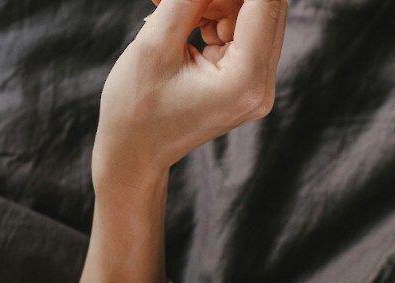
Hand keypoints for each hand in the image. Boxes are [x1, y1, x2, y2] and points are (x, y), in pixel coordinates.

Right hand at [93, 0, 286, 193]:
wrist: (130, 155)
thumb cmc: (134, 109)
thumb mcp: (155, 46)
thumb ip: (187, 0)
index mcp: (245, 81)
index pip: (263, 3)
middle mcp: (261, 86)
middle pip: (260, 8)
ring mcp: (255, 87)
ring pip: (247, 18)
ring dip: (209, 3)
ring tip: (163, 6)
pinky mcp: (244, 85)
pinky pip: (236, 36)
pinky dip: (208, 20)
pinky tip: (175, 19)